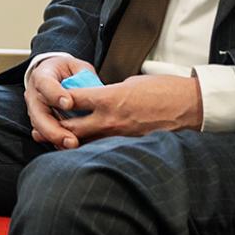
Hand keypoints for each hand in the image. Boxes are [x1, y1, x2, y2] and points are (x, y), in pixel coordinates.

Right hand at [24, 52, 98, 150]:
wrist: (51, 74)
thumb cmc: (66, 71)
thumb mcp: (76, 66)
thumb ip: (84, 78)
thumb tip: (96, 92)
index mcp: (42, 75)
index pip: (45, 84)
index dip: (55, 94)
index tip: (69, 104)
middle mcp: (34, 94)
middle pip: (38, 114)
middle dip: (54, 129)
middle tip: (71, 139)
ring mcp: (34, 110)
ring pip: (40, 127)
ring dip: (55, 138)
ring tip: (72, 145)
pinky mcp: (39, 122)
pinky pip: (44, 134)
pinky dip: (56, 142)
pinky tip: (68, 147)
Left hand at [50, 74, 203, 147]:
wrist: (192, 107)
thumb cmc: (164, 90)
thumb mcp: (131, 83)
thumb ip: (109, 92)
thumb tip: (97, 98)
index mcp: (109, 99)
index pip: (71, 100)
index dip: (56, 100)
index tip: (49, 100)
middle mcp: (110, 121)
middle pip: (70, 129)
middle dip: (54, 129)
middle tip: (42, 127)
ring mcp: (119, 137)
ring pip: (84, 145)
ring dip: (70, 142)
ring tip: (58, 140)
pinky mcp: (129, 148)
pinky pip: (104, 151)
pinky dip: (92, 150)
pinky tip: (87, 149)